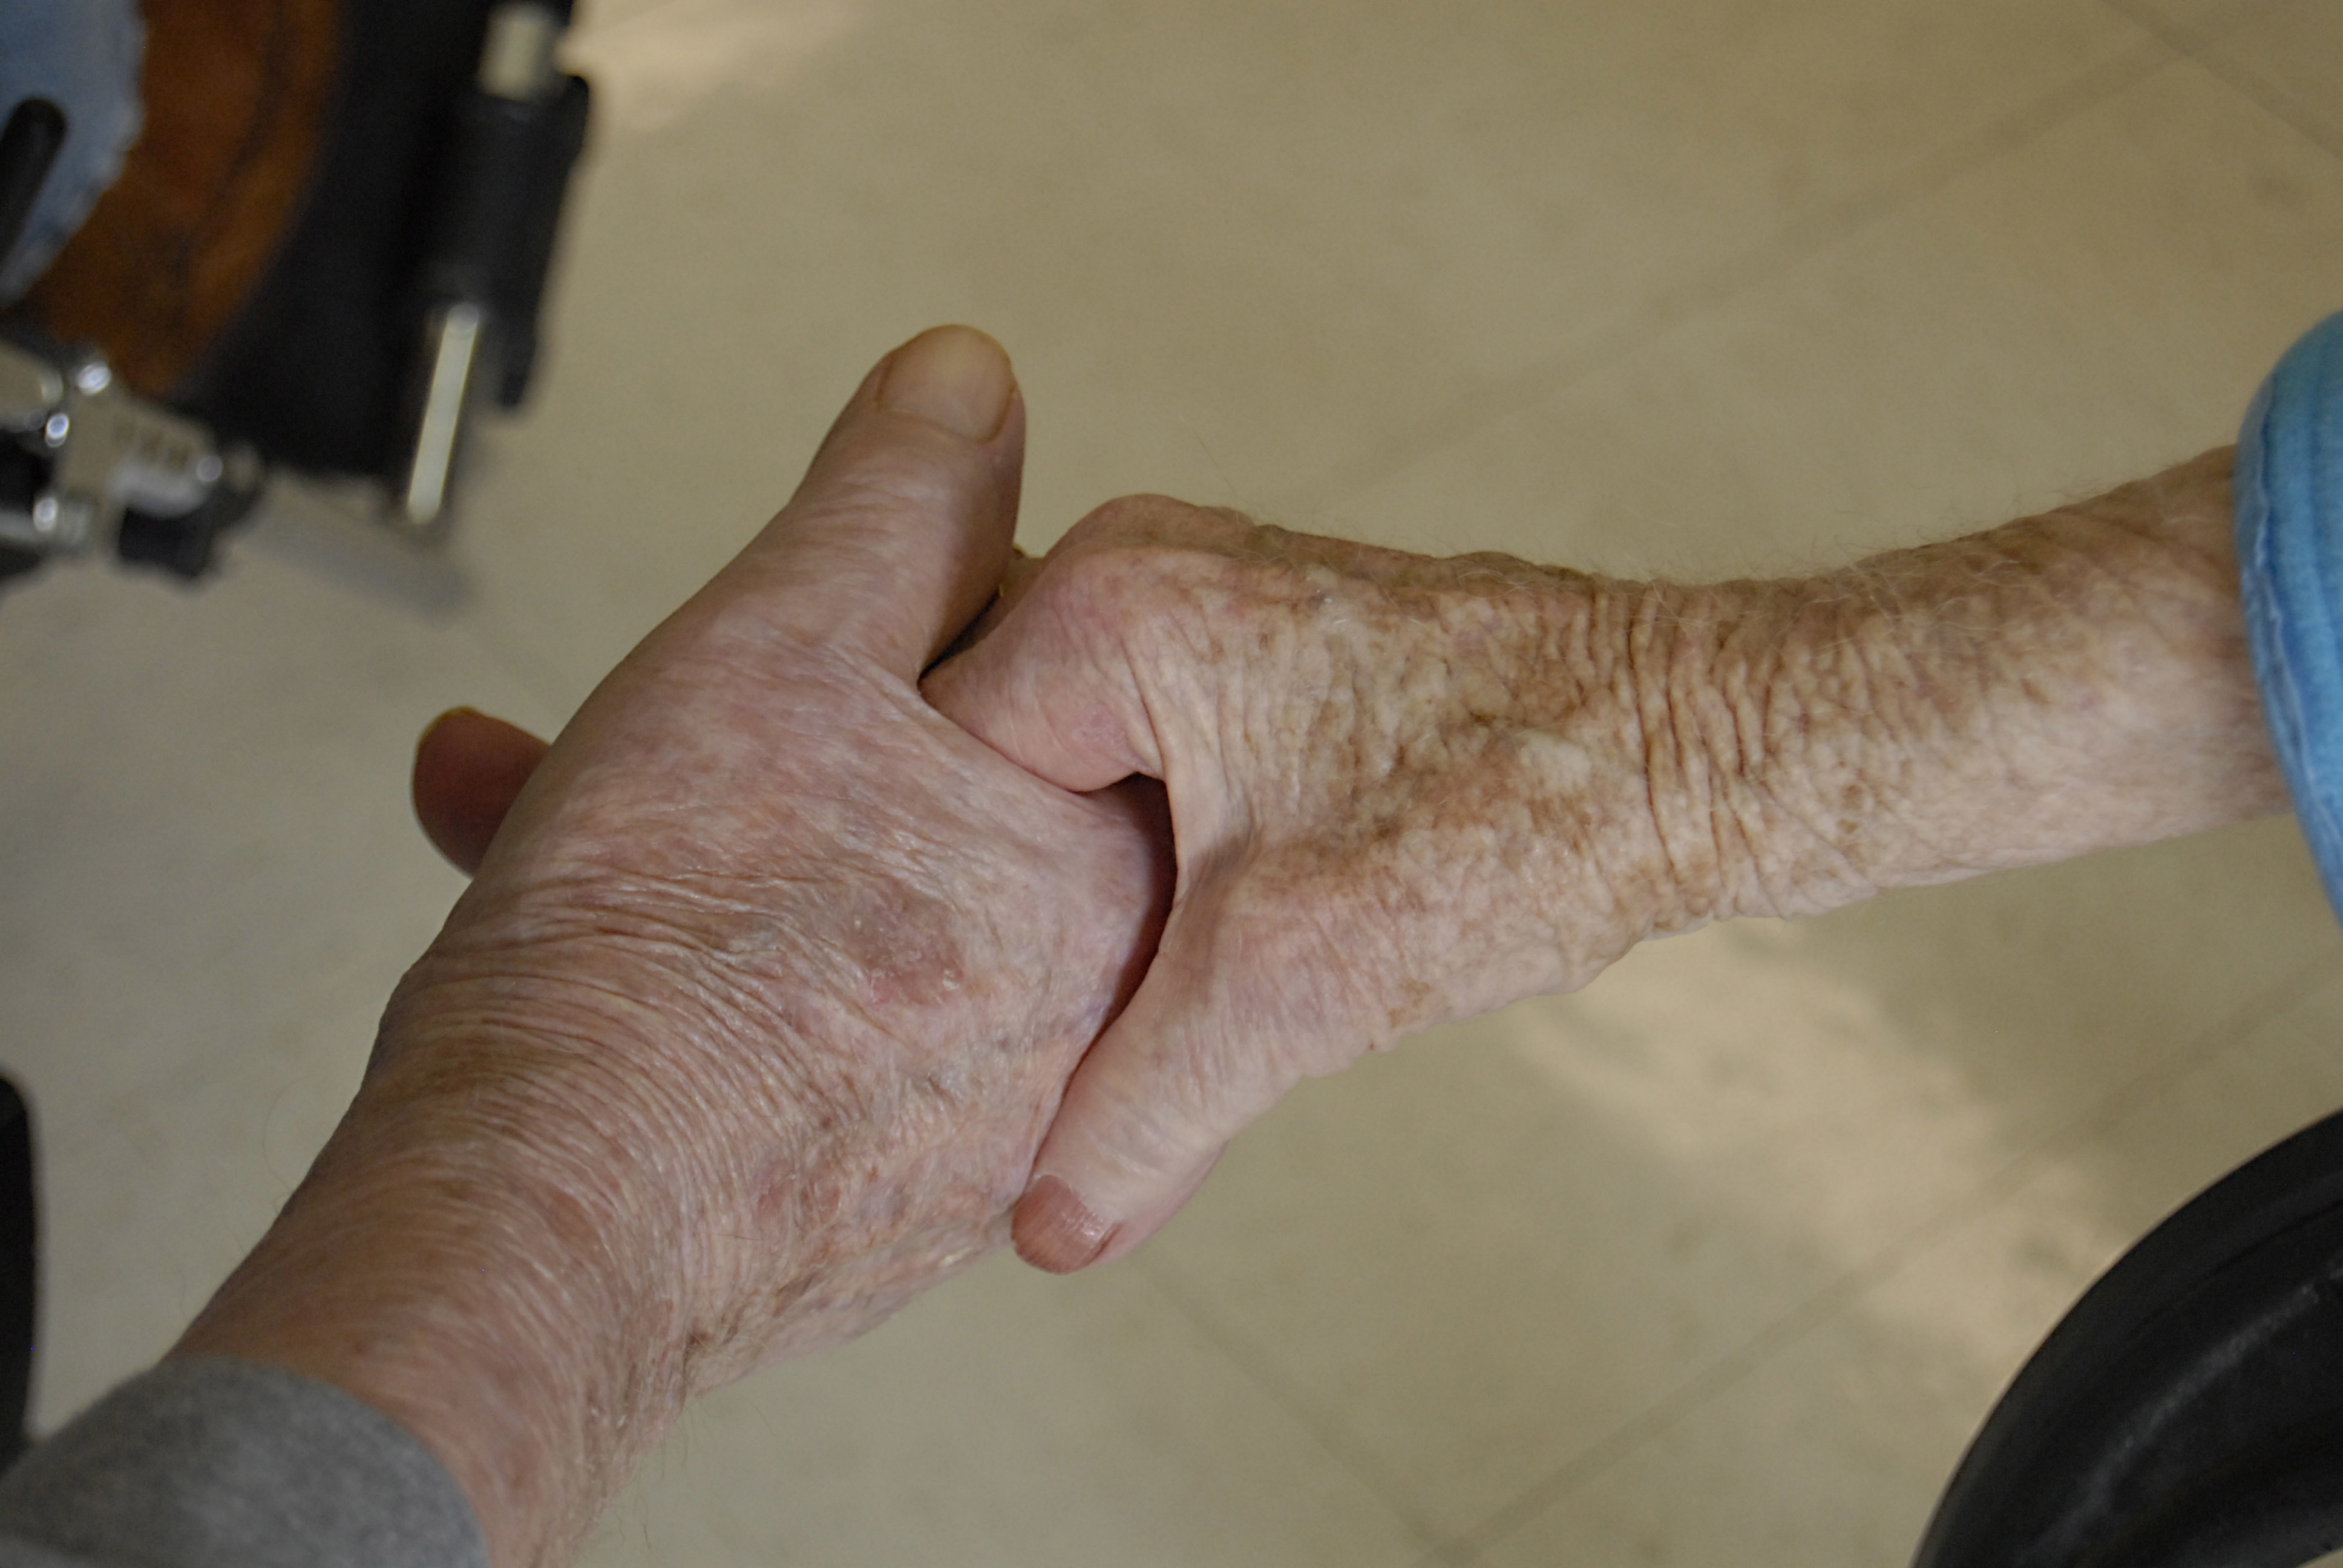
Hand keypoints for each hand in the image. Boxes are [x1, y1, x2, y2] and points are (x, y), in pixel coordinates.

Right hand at [175, 327, 1170, 1565]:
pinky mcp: (883, 1207)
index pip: (1042, 666)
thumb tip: (970, 381)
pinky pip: (812, 1041)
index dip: (885, 612)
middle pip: (933, 798)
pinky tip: (590, 952)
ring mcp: (985, 1123)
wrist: (545, 1217)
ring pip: (853, 918)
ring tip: (555, 816)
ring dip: (698, 844)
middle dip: (761, 732)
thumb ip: (899, 497)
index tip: (792, 637)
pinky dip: (712, 982)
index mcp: (1105, 858)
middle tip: (650, 736)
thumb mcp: (788, 631)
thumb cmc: (669, 940)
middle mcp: (1086, 1007)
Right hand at [926, 454, 2283, 1273]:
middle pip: (997, 781)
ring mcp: (1209, 595)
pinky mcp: (1270, 642)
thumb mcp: (1287, 993)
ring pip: (1081, 780)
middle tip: (1057, 1028)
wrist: (1702, 749)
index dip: (954, 924)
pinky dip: (1167, 853)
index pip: (926, 782)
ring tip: (1133, 994)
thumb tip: (1041, 1230)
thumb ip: (1137, 1114)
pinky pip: (1157, 755)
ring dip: (1104, 894)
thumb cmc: (1513, 821)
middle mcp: (1139, 566)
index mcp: (1104, 604)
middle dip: (1032, 912)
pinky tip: (1197, 940)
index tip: (986, 1025)